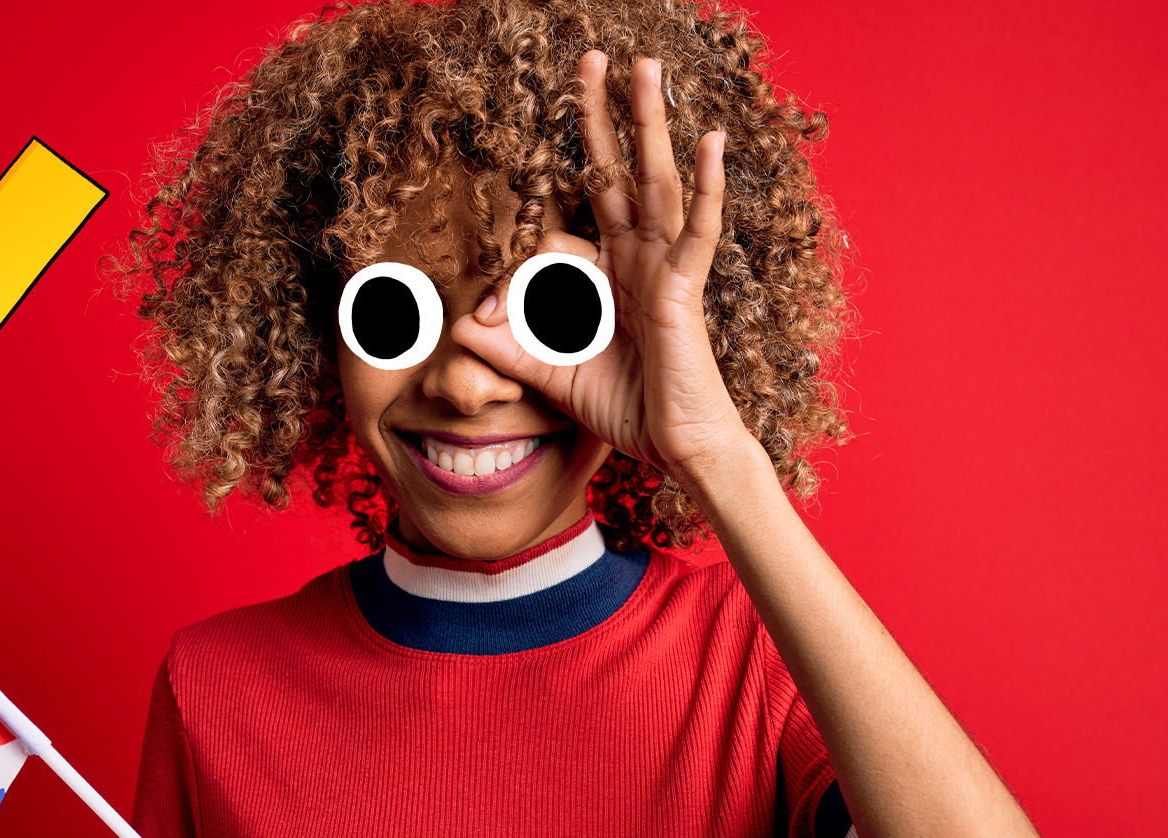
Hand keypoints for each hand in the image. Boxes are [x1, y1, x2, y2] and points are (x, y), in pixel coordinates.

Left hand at [457, 51, 751, 479]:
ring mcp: (664, 266)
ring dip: (650, 122)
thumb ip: (507, 349)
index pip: (552, 237)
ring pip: (656, 179)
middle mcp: (637, 258)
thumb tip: (459, 325)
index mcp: (607, 273)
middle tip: (590, 57)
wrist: (678, 449)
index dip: (511, 272)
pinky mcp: (684, 288)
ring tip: (645, 68)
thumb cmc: (627, 409)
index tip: (484, 317)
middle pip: (615, 171)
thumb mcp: (550, 374)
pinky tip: (709, 139)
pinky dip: (707, 185)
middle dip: (600, 116)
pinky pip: (698, 229)